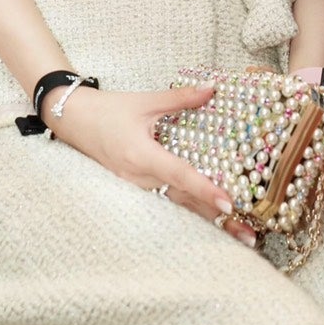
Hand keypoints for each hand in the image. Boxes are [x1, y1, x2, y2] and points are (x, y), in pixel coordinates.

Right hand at [48, 83, 256, 245]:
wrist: (73, 121)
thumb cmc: (109, 109)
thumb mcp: (145, 101)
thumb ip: (180, 98)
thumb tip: (212, 89)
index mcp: (141, 156)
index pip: (179, 175)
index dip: (204, 189)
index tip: (228, 204)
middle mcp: (138, 179)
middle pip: (183, 202)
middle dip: (216, 219)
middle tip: (249, 235)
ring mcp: (135, 189)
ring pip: (175, 207)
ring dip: (206, 220)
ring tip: (237, 233)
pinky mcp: (134, 190)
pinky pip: (165, 203)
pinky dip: (188, 211)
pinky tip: (209, 220)